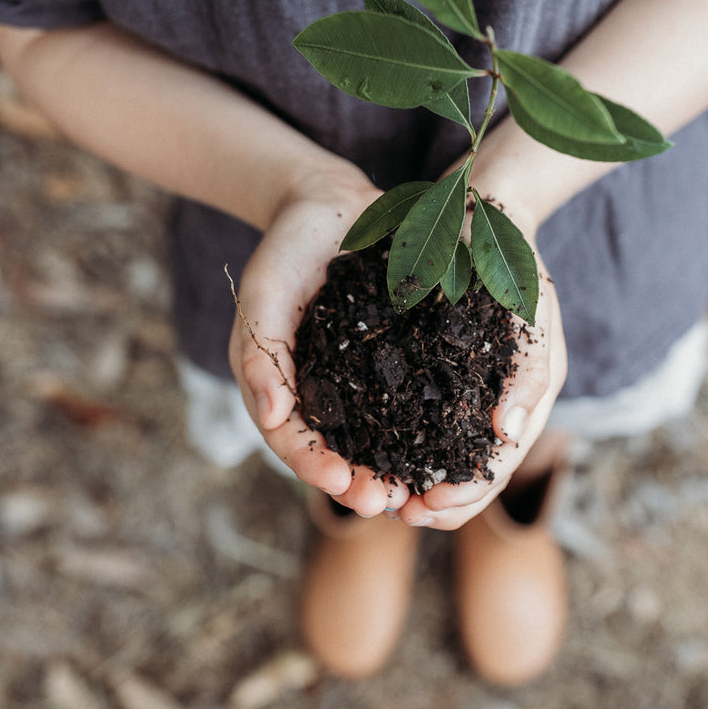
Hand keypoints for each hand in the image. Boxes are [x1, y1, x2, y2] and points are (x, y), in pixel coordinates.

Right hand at [229, 169, 412, 517]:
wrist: (330, 205)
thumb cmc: (286, 249)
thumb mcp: (265, 294)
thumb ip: (262, 353)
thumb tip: (272, 416)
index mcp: (279, 385)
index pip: (289, 438)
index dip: (313, 465)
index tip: (341, 483)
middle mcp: (319, 392)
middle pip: (334, 450)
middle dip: (358, 482)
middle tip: (385, 503)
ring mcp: (356, 379)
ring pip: (374, 437)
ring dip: (393, 468)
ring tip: (416, 493)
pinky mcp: (394, 360)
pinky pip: (407, 402)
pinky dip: (421, 431)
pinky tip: (445, 447)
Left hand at [397, 207, 566, 530]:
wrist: (482, 214)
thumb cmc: (515, 262)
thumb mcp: (534, 313)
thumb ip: (530, 373)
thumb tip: (505, 433)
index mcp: (525, 400)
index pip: (499, 467)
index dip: (466, 497)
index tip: (428, 509)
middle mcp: (493, 402)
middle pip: (466, 474)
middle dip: (435, 502)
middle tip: (395, 511)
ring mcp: (461, 388)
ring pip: (436, 454)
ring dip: (408, 480)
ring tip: (377, 493)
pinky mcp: (428, 368)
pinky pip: (410, 418)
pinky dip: (392, 442)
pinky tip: (364, 451)